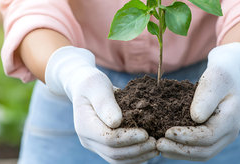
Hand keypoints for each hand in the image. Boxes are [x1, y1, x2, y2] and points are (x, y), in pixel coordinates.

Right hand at [45, 46, 157, 162]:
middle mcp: (88, 140)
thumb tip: (116, 122)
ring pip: (117, 160)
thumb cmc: (93, 84)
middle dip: (136, 150)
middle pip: (113, 153)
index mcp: (84, 125)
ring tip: (155, 148)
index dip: (128, 138)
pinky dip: (135, 157)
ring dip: (138, 156)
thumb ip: (105, 103)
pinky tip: (148, 150)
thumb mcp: (98, 86)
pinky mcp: (104, 146)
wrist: (86, 88)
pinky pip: (120, 158)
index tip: (146, 133)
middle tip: (155, 143)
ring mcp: (95, 145)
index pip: (108, 138)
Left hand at [157, 42, 239, 160]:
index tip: (167, 132)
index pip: (208, 136)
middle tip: (158, 144)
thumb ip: (207, 96)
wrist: (230, 74)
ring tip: (160, 147)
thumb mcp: (215, 77)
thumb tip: (196, 118)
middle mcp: (229, 133)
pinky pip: (199, 148)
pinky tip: (167, 145)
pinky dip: (183, 149)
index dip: (187, 137)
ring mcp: (223, 137)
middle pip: (204, 151)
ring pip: (202, 153)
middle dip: (180, 150)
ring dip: (180, 153)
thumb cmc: (221, 73)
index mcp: (230, 119)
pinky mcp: (214, 137)